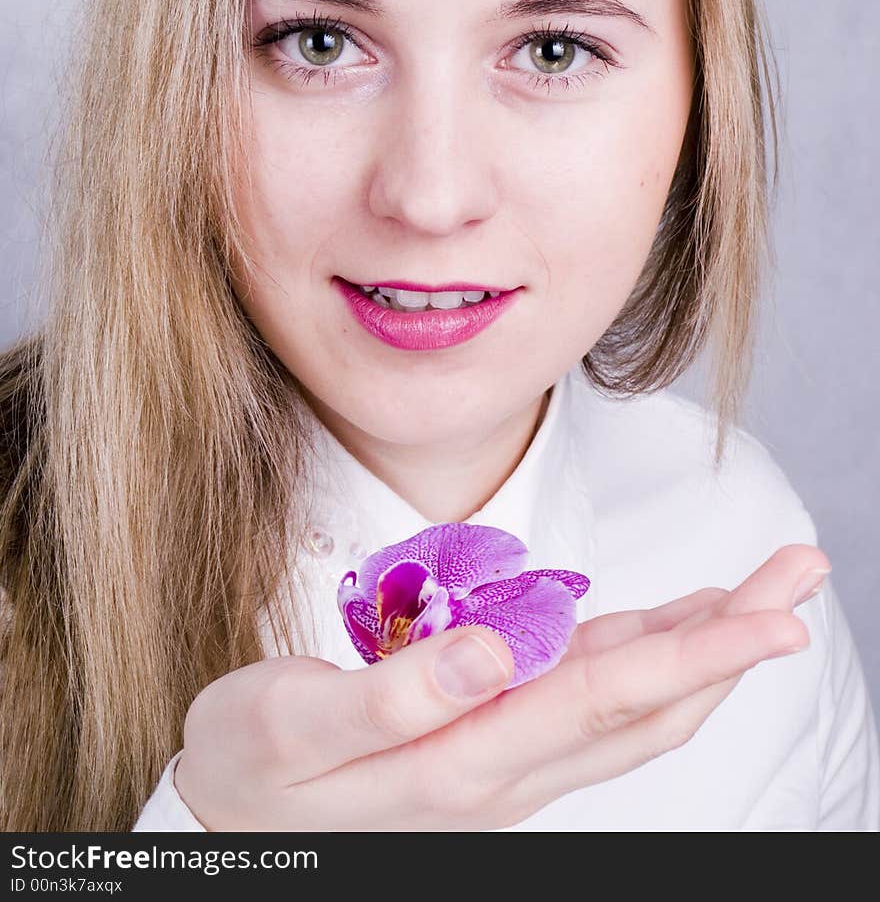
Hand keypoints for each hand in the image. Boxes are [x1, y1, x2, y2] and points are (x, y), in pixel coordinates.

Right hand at [173, 542, 826, 829]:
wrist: (228, 827)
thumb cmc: (252, 768)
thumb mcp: (294, 724)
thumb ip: (396, 695)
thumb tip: (496, 652)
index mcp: (464, 758)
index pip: (605, 700)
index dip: (697, 656)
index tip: (776, 620)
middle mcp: (506, 765)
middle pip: (646, 702)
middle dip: (731, 641)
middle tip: (799, 575)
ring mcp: (504, 757)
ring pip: (629, 704)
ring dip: (700, 647)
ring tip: (758, 592)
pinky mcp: (490, 741)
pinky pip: (588, 699)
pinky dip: (643, 657)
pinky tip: (669, 628)